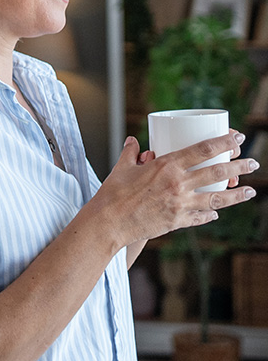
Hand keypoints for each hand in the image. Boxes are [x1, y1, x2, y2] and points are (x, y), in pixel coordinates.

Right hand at [93, 131, 256, 249]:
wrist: (108, 222)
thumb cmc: (112, 193)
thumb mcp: (121, 168)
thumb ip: (130, 153)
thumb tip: (133, 141)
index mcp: (166, 166)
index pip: (203, 149)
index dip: (224, 142)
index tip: (237, 138)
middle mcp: (178, 184)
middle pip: (217, 172)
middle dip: (239, 166)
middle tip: (252, 163)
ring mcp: (181, 204)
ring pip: (217, 198)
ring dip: (236, 194)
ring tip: (250, 191)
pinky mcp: (178, 221)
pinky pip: (200, 217)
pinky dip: (210, 214)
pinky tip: (215, 213)